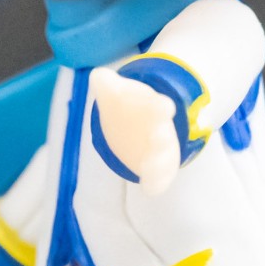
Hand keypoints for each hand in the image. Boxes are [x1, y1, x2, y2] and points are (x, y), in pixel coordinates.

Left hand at [89, 66, 180, 195]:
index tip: (165, 106)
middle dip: (162, 136)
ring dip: (159, 161)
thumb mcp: (114, 92)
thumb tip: (99, 76)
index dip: (161, 106)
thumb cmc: (129, 106)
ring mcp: (160, 151)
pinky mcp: (157, 168)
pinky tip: (150, 190)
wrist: (138, 126)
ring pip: (164, 158)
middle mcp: (160, 129)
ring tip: (151, 165)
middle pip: (163, 133)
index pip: (157, 106)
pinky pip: (159, 179)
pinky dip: (156, 184)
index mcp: (152, 107)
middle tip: (158, 137)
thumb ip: (105, 83)